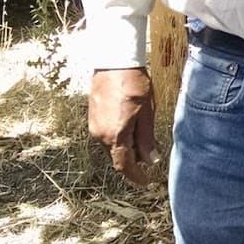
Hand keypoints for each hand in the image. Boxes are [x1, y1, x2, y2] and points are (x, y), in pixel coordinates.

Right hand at [89, 67, 158, 184]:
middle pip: (117, 156)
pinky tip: (130, 127)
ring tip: (142, 140)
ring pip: (111, 145)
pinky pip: (106, 134)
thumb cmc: (134, 84)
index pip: (123, 166)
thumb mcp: (147, 113)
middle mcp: (100, 135)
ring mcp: (94, 125)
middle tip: (149, 158)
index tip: (145, 181)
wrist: (113, 61)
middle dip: (132, 161)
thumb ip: (147, 139)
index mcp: (115, 136)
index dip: (135, 176)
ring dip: (125, 148)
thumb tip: (151, 160)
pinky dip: (118, 137)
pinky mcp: (92, 116)